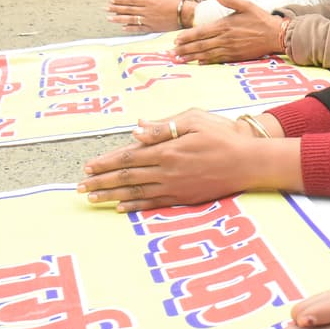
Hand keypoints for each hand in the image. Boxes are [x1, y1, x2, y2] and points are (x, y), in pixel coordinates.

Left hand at [78, 110, 301, 210]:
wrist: (249, 162)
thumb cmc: (223, 136)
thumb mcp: (195, 120)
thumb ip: (164, 127)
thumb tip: (136, 131)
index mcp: (168, 150)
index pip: (129, 158)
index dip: (106, 163)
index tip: (88, 167)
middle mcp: (168, 171)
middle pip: (127, 178)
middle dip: (102, 182)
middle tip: (80, 188)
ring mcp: (175, 187)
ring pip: (136, 192)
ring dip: (112, 196)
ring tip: (93, 199)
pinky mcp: (184, 197)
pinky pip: (154, 203)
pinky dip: (135, 206)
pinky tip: (122, 207)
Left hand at [107, 0, 190, 32]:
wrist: (188, 15)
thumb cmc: (180, 1)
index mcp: (150, 0)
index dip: (120, 0)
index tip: (112, 0)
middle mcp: (147, 10)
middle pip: (128, 9)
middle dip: (116, 9)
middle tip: (106, 8)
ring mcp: (150, 20)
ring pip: (131, 19)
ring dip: (119, 19)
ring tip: (110, 18)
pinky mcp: (153, 28)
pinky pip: (139, 28)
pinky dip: (131, 28)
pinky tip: (123, 28)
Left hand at [172, 0, 282, 63]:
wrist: (276, 35)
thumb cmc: (261, 19)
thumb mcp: (246, 5)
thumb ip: (229, 0)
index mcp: (225, 25)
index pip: (201, 31)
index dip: (187, 36)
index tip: (175, 40)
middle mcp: (225, 38)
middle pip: (200, 45)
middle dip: (184, 49)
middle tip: (171, 53)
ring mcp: (230, 49)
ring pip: (206, 54)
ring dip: (191, 57)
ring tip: (179, 59)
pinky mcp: (236, 56)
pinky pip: (218, 59)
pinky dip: (207, 61)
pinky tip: (199, 62)